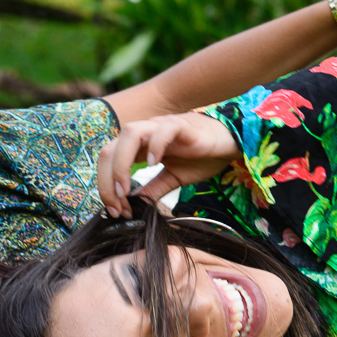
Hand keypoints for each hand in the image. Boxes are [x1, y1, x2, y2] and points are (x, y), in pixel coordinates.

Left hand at [97, 112, 239, 219]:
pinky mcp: (182, 125)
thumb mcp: (171, 179)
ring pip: (129, 134)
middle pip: (109, 149)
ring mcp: (161, 126)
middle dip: (106, 180)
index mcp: (139, 147)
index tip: (116, 212)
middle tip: (117, 207)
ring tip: (126, 189)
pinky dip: (154, 144)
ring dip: (121, 164)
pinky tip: (153, 164)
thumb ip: (152, 190)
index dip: (106, 187)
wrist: (230, 143)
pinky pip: (163, 128)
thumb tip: (132, 207)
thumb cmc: (201, 156)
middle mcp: (145, 133)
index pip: (109, 162)